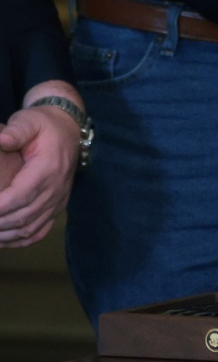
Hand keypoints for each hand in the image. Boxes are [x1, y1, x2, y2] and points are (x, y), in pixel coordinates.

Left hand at [0, 81, 84, 246]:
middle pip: (24, 216)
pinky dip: (21, 240)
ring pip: (31, 227)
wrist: (68, 128)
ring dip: (6, 234)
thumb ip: (16, 131)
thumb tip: (0, 140)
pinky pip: (41, 231)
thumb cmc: (44, 124)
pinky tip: (3, 240)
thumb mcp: (29, 121)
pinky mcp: (58, 205)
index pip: (21, 195)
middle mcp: (56, 187)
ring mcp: (59, 199)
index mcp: (48, 168)